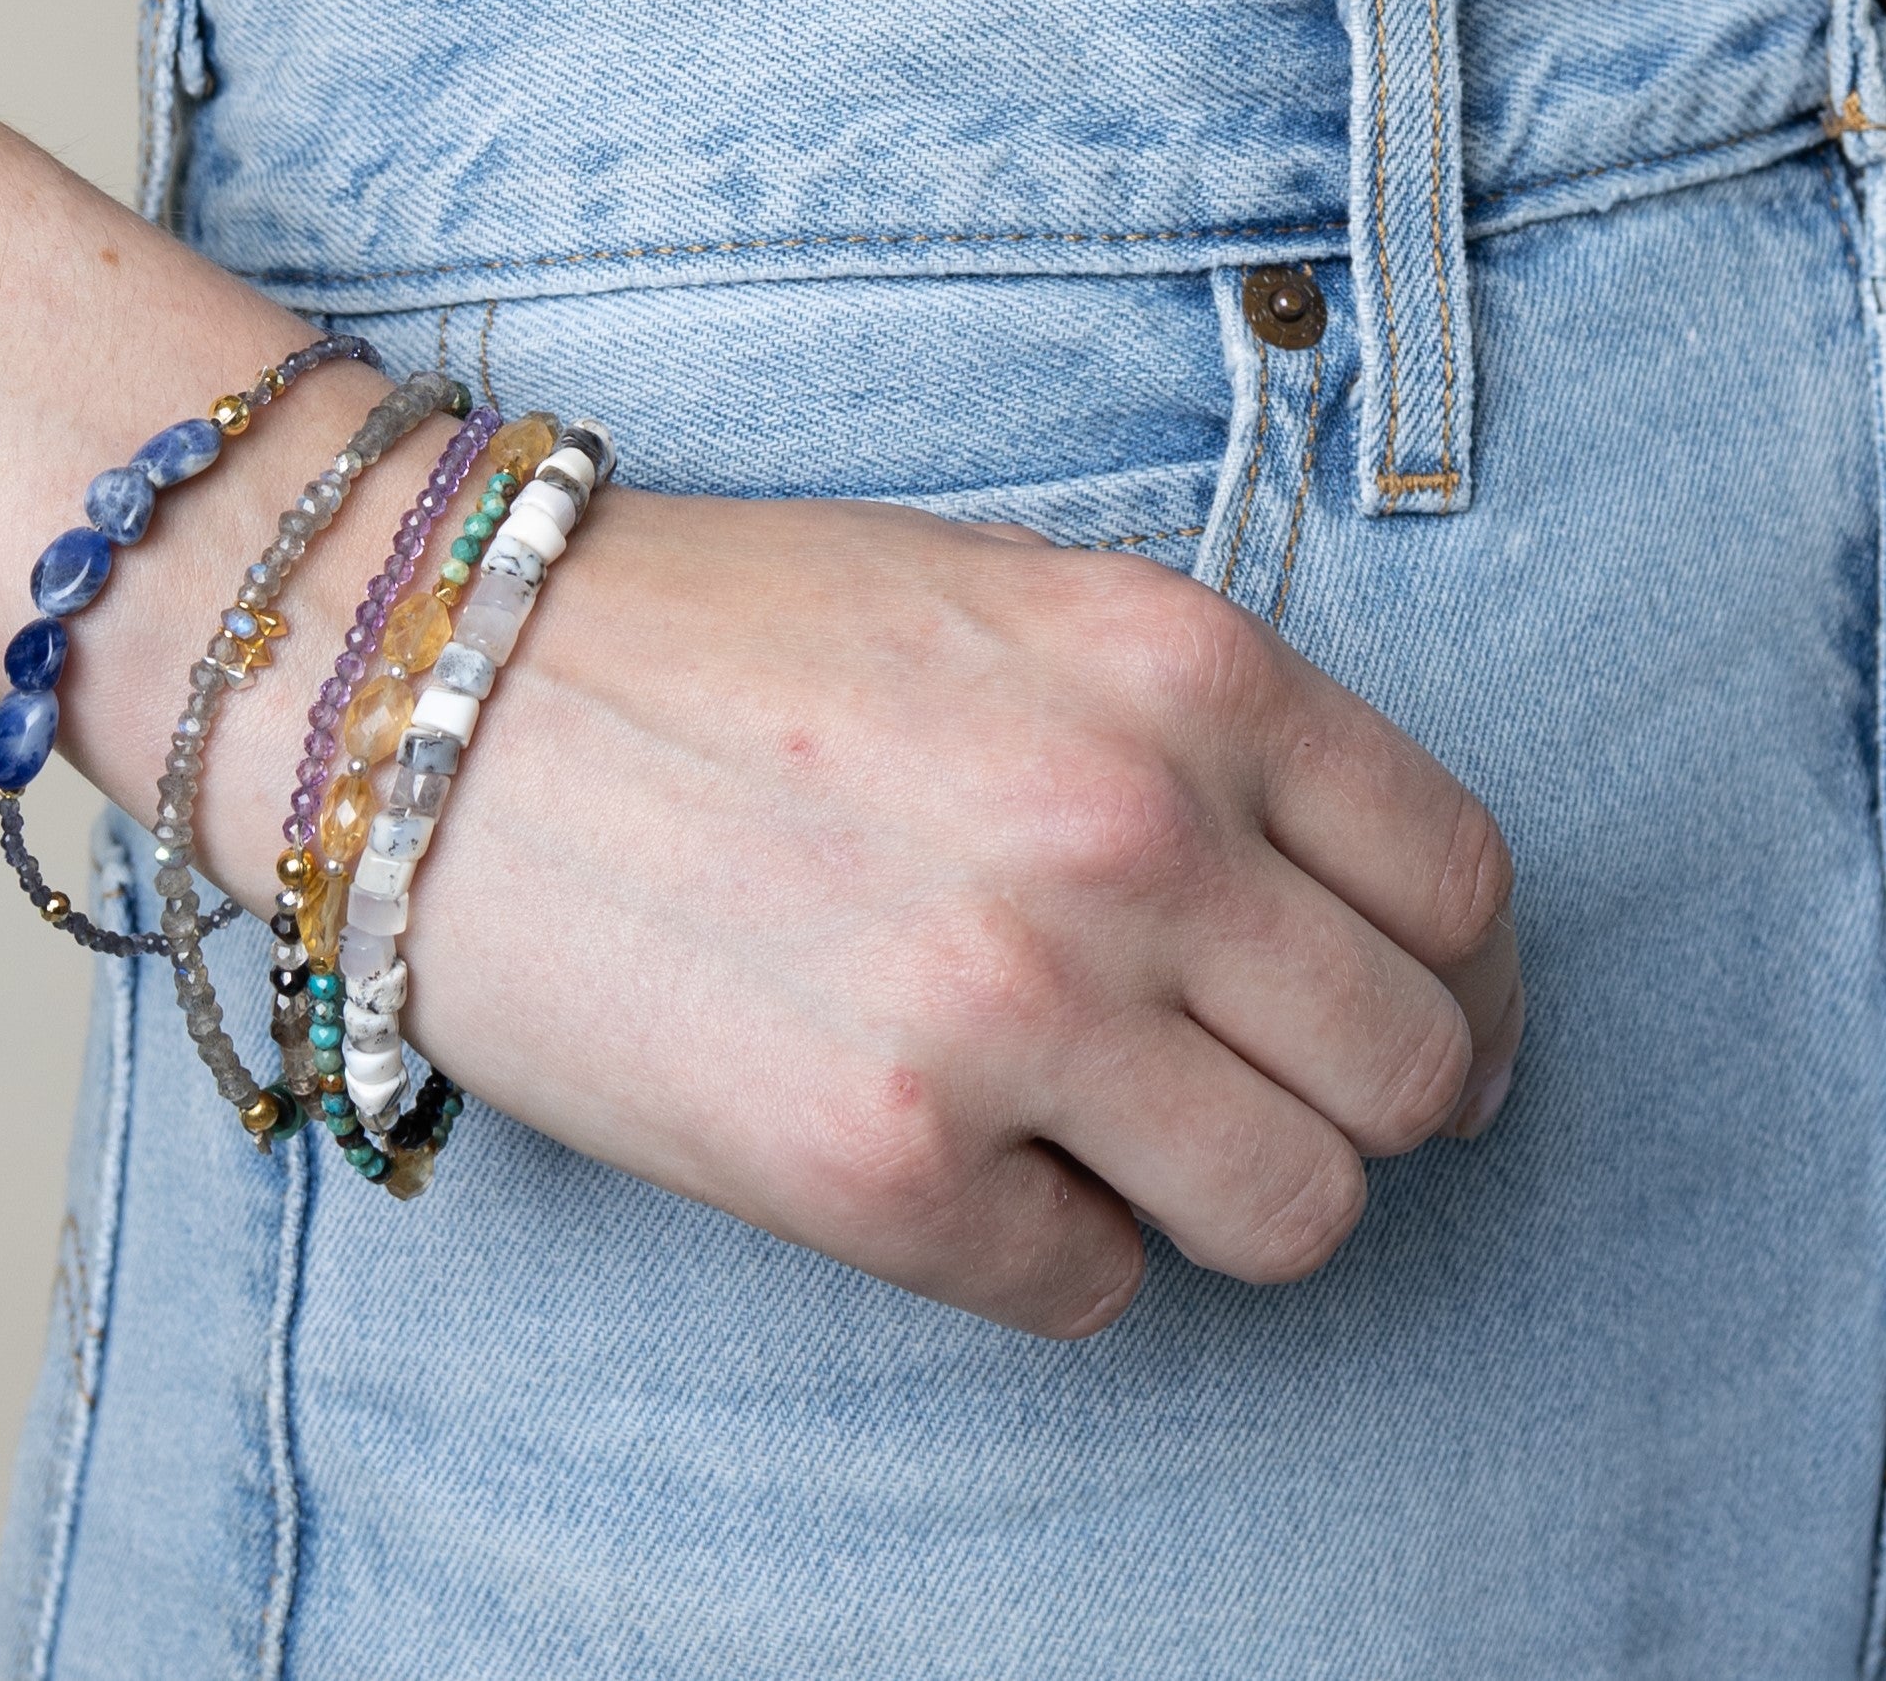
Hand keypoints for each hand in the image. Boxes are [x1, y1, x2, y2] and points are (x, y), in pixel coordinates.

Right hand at [203, 484, 1521, 1337]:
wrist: (426, 684)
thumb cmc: (717, 631)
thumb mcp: (1005, 595)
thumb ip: (1196, 729)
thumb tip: (1370, 920)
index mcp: (1179, 667)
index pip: (1458, 886)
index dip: (1459, 981)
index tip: (1421, 1026)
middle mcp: (1130, 832)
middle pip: (1412, 1071)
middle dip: (1351, 1101)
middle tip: (1245, 1093)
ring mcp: (1013, 1005)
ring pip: (1297, 1215)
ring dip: (1216, 1194)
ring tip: (1096, 1133)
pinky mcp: (884, 1165)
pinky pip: (1094, 1290)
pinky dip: (1042, 1243)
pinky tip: (940, 1146)